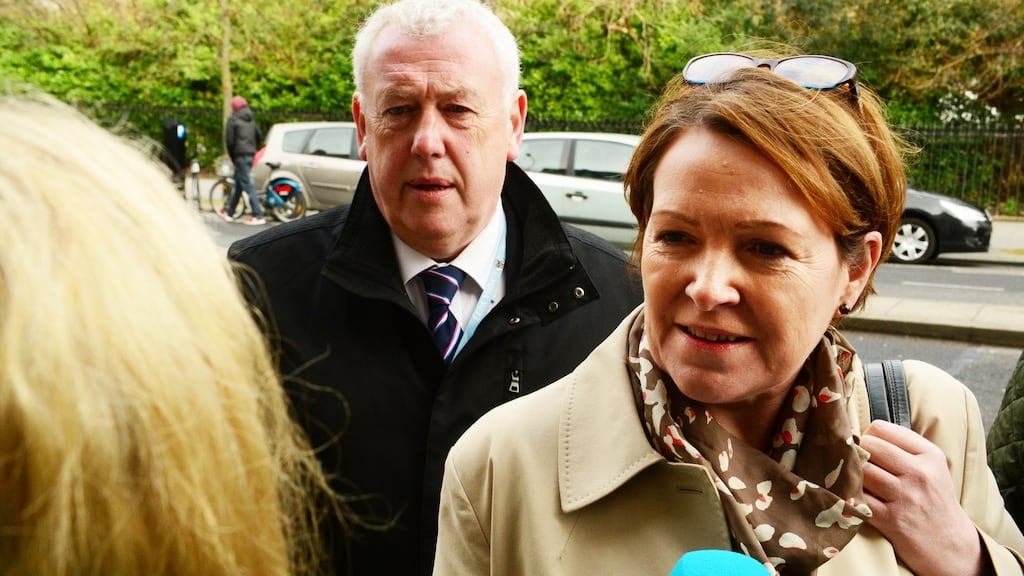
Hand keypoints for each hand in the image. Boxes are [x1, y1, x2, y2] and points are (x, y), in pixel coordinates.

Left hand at [860, 420, 988, 575]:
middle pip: (868, 446)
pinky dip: (852, 495)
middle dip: (858, 454)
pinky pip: (858, 497)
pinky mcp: (891, 519)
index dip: (867, 436)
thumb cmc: (933, 500)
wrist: (950, 545)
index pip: (881, 428)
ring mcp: (905, 496)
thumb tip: (860, 433)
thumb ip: (902, 447)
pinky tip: (858, 497)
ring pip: (861, 470)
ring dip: (853, 475)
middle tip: (858, 464)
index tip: (868, 448)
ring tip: (858, 481)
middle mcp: (920, 473)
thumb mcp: (931, 467)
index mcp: (929, 455)